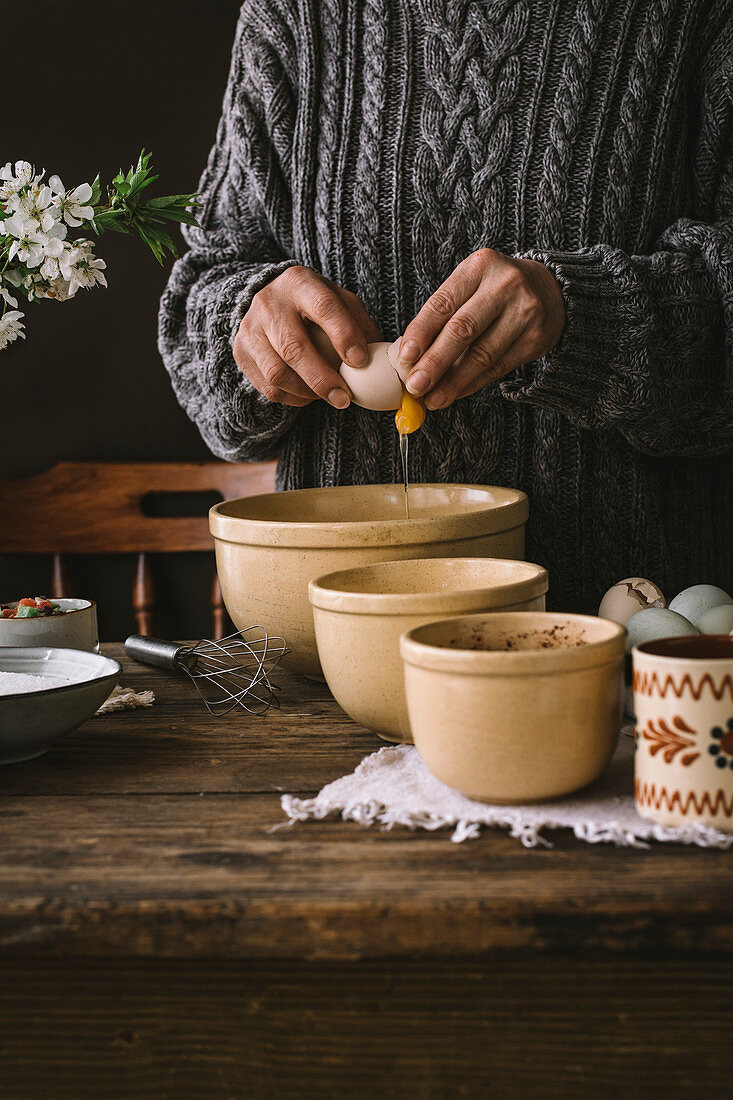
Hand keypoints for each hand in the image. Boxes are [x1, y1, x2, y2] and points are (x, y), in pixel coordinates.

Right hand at [234, 266, 380, 407]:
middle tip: (344, 399)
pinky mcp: (241, 351)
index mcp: (300, 283)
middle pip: (294, 348)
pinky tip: (308, 395)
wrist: (269, 301)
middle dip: (322, 379)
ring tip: (328, 397)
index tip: (359, 362)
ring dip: (307, 392)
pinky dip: (292, 398)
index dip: (343, 335)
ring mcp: (250, 328)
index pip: (323, 307)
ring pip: (277, 372)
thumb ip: (360, 323)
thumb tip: (378, 356)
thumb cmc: (313, 304)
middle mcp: (269, 303)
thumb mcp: (339, 300)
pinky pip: (267, 386)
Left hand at [396, 249, 565, 409]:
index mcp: (480, 265)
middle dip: (434, 362)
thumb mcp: (470, 286)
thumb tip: (411, 359)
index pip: (443, 303)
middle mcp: (505, 285)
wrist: (549, 290)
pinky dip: (473, 383)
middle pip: (462, 330)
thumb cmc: (495, 290)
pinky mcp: (536, 338)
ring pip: (482, 354)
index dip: (421, 333)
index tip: (404, 358)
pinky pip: (498, 367)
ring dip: (453, 382)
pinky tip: (456, 393)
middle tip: (415, 386)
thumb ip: (443, 316)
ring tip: (433, 399)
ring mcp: (525, 311)